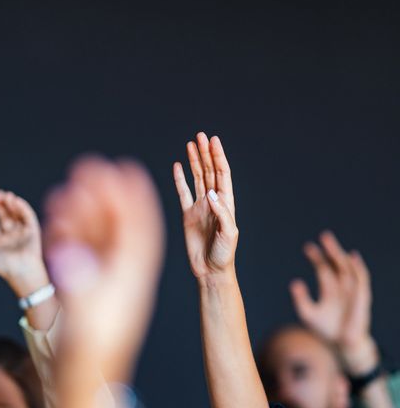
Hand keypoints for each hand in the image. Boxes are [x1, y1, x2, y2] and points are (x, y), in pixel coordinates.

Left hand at [0, 190, 48, 297]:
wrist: (21, 272)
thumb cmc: (4, 267)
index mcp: (1, 243)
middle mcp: (12, 237)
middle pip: (7, 217)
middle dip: (2, 206)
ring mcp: (23, 234)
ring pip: (17, 215)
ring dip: (12, 204)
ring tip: (7, 195)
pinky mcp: (33, 231)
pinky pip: (28, 217)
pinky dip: (23, 208)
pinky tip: (16, 201)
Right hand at [43, 157, 164, 380]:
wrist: (83, 387)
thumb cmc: (89, 359)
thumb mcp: (86, 323)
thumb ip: (79, 285)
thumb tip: (69, 254)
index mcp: (133, 282)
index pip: (139, 232)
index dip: (134, 199)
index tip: (127, 170)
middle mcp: (122, 277)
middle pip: (117, 228)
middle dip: (104, 197)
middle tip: (89, 168)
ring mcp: (104, 281)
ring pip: (98, 239)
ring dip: (85, 212)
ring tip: (69, 188)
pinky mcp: (87, 288)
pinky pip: (82, 253)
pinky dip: (72, 234)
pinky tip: (59, 218)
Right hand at [173, 132, 237, 278]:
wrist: (210, 271)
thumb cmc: (224, 255)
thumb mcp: (229, 234)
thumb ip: (221, 213)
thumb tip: (210, 193)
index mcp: (225, 203)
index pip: (222, 174)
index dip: (218, 157)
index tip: (213, 141)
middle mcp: (212, 201)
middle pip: (209, 171)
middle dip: (205, 153)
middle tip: (200, 135)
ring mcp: (199, 207)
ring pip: (196, 178)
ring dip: (194, 161)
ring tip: (191, 144)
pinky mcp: (187, 215)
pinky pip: (182, 193)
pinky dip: (179, 179)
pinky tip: (178, 166)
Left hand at [289, 231, 374, 371]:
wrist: (341, 345)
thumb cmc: (324, 330)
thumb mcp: (307, 313)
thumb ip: (301, 299)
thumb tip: (294, 282)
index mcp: (328, 288)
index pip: (323, 267)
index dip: (316, 256)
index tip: (308, 247)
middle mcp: (341, 286)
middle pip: (336, 263)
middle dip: (330, 249)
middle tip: (324, 235)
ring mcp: (352, 291)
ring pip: (348, 267)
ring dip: (341, 254)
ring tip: (332, 243)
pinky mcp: (361, 297)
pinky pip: (361, 279)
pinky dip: (358, 267)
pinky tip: (352, 257)